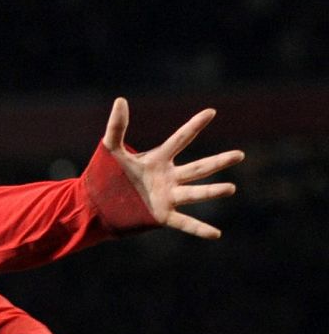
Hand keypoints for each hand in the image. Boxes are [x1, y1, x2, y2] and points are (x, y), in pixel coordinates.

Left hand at [102, 97, 243, 239]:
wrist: (95, 203)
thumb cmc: (104, 175)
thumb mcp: (110, 149)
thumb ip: (116, 126)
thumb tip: (120, 99)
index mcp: (158, 159)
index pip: (180, 139)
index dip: (194, 126)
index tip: (211, 112)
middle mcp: (169, 177)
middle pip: (198, 168)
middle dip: (218, 162)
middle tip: (239, 155)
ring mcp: (168, 197)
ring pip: (195, 193)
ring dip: (212, 191)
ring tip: (231, 188)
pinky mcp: (162, 215)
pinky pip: (184, 223)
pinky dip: (199, 229)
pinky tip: (216, 234)